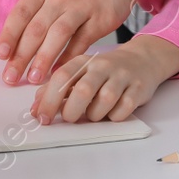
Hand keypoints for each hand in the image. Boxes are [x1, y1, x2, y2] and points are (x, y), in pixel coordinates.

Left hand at [0, 0, 139, 85]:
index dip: (9, 36)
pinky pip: (81, 42)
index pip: (20, 13)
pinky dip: (69, 58)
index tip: (1, 55)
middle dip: (21, 56)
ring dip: (43, 59)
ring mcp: (81, 7)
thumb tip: (15, 37)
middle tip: (11, 77)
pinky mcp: (100, 19)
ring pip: (57, 36)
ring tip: (34, 79)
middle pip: (36, 29)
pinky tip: (60, 72)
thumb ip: (37, 5)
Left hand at [29, 35, 178, 123]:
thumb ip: (57, 90)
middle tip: (69, 118)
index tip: (42, 117)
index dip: (49, 100)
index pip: (62, 78)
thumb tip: (36, 109)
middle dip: (72, 110)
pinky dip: (115, 116)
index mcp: (83, 61)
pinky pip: (124, 108)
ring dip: (95, 114)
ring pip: (105, 100)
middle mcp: (102, 66)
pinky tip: (112, 112)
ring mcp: (122, 76)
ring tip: (93, 114)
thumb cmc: (105, 72)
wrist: (141, 60)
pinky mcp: (138, 88)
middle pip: (83, 90)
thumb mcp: (79, 74)